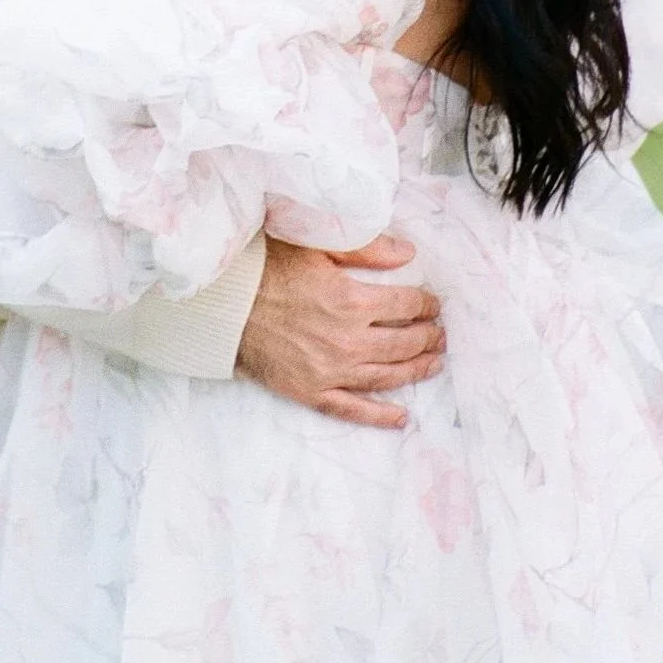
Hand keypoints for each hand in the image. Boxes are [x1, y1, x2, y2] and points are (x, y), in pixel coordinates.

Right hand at [235, 232, 445, 431]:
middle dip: (428, 337)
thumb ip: (366, 248)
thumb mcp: (316, 245)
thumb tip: (409, 253)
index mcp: (352, 301)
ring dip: (416, 370)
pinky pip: (352, 409)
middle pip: (404, 343)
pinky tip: (400, 417)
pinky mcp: (312, 392)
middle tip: (439, 334)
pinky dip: (379, 416)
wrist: (223, 307)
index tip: (432, 304)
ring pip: (387, 376)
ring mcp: (331, 371)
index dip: (426, 304)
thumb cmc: (266, 269)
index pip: (406, 305)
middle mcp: (348, 340)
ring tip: (434, 363)